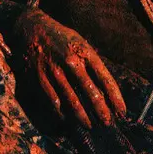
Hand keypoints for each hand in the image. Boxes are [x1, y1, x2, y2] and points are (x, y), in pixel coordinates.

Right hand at [15, 8, 125, 127]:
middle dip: (102, 111)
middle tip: (107, 123)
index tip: (122, 112)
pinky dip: (63, 114)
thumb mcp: (81, 45)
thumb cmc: (61, 39)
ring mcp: (55, 71)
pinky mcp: (40, 78)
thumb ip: (93, 65)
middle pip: (91, 93)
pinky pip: (54, 102)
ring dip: (83, 117)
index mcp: (85, 53)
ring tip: (90, 126)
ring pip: (73, 101)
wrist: (30, 27)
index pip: (105, 79)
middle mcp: (71, 62)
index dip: (115, 98)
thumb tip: (106, 91)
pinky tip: (69, 121)